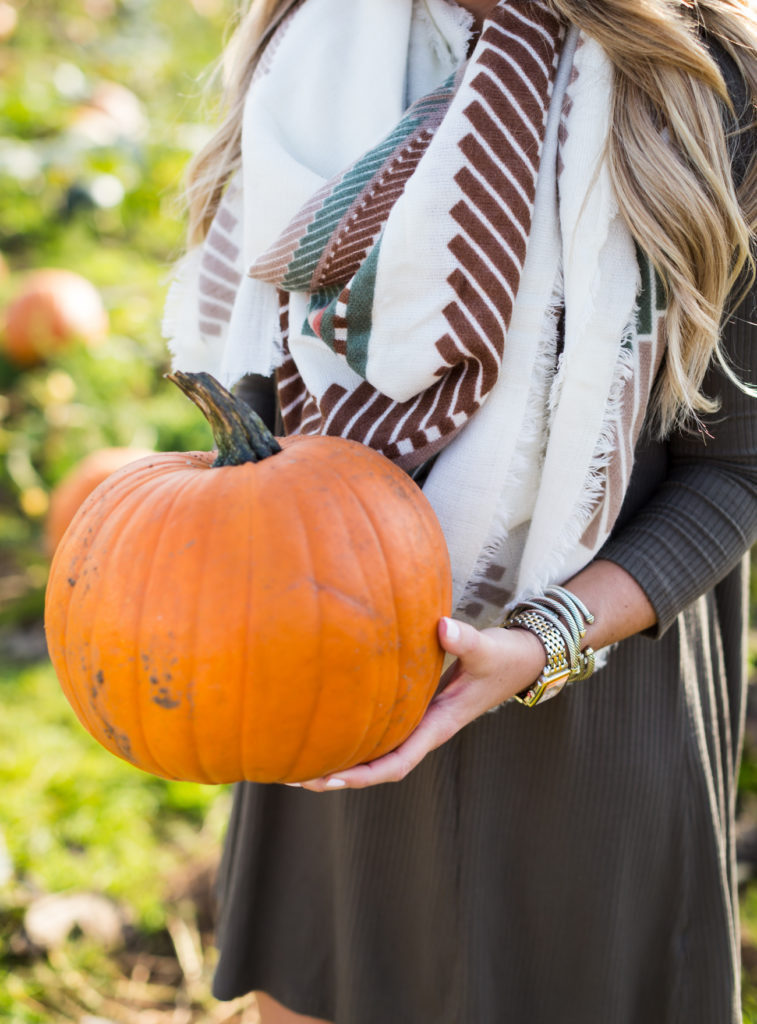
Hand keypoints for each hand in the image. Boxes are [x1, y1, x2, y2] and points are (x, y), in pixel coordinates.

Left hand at [293, 616, 546, 791]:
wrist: (521, 659)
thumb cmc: (504, 657)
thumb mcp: (487, 649)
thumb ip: (466, 640)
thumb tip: (442, 626)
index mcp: (439, 725)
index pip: (398, 762)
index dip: (365, 774)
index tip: (331, 778)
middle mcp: (425, 729)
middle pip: (378, 766)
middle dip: (339, 775)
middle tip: (294, 776)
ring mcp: (419, 721)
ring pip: (377, 751)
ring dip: (341, 760)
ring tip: (298, 760)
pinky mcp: (416, 707)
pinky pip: (381, 730)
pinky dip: (354, 734)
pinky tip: (328, 725)